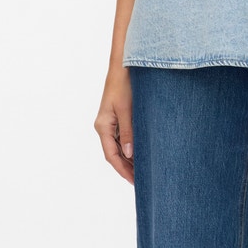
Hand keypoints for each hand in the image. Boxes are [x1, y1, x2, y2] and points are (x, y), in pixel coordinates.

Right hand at [96, 65, 134, 182]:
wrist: (123, 65)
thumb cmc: (124, 85)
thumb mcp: (127, 110)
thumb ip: (128, 132)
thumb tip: (130, 155)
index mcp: (103, 126)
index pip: (111, 155)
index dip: (122, 170)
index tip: (133, 182)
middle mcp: (104, 127)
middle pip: (114, 154)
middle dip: (127, 168)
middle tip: (142, 181)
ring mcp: (110, 123)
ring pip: (119, 147)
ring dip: (130, 159)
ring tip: (143, 172)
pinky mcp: (117, 118)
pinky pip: (123, 138)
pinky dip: (131, 148)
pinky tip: (142, 154)